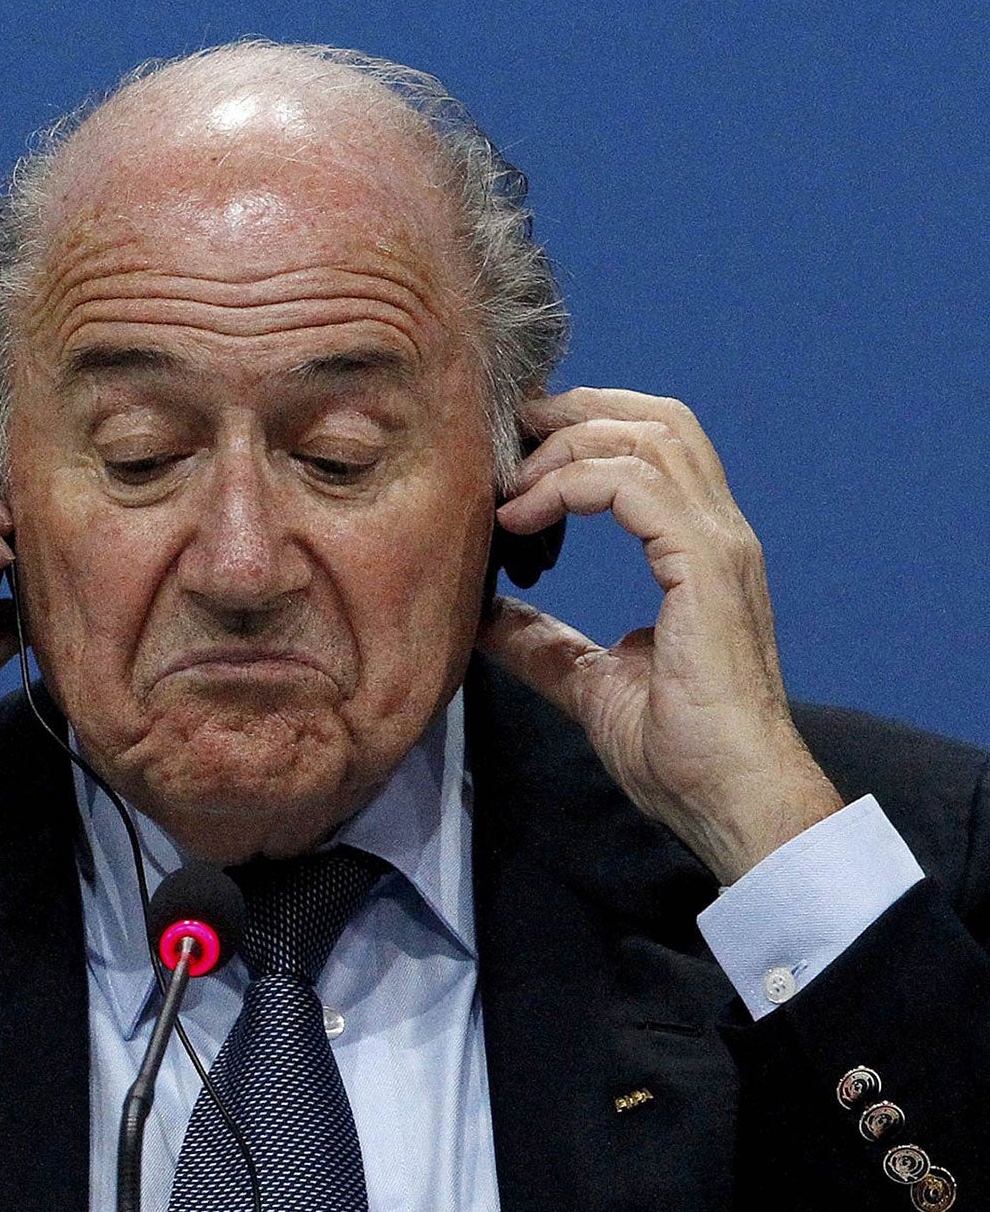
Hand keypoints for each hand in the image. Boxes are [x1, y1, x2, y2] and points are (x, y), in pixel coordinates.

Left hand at [476, 388, 842, 883]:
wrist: (727, 800)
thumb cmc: (677, 751)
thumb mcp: (590, 681)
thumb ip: (542, 642)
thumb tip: (485, 616)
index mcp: (701, 550)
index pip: (657, 445)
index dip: (585, 428)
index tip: (514, 455)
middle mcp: (719, 534)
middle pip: (658, 420)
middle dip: (574, 411)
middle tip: (507, 438)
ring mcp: (719, 545)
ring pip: (646, 438)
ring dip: (563, 448)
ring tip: (509, 488)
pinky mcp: (706, 566)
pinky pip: (635, 486)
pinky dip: (570, 485)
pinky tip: (523, 518)